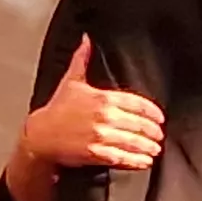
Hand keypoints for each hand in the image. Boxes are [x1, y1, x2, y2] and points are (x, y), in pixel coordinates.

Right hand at [19, 39, 165, 171]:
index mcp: (103, 98)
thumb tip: (86, 39)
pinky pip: (121, 158)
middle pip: (139, 124)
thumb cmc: (57, 108)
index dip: (153, 112)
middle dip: (153, 132)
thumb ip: (82, 59)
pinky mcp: (95, 153)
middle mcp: (104, 116)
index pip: (137, 104)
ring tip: (155, 150)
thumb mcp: (71, 81)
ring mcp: (100, 135)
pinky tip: (144, 162)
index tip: (160, 118)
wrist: (41, 135)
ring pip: (133, 142)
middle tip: (159, 135)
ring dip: (148, 147)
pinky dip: (136, 161)